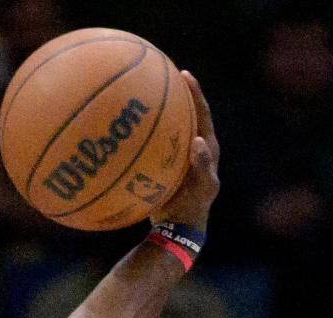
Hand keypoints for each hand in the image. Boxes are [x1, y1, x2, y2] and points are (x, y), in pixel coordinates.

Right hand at [151, 71, 218, 230]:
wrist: (178, 228)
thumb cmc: (192, 207)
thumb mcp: (202, 188)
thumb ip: (202, 165)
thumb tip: (198, 140)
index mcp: (208, 148)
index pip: (202, 114)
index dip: (194, 94)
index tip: (184, 74)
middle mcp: (194, 147)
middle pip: (186, 114)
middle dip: (177, 94)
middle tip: (165, 74)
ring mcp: (178, 157)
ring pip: (169, 128)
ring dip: (159, 112)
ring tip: (143, 95)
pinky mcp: (164, 166)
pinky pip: (154, 144)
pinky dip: (143, 134)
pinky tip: (125, 130)